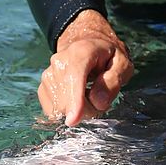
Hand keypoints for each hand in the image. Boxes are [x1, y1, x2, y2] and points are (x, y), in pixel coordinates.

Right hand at [38, 10, 133, 126]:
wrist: (87, 43)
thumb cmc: (107, 55)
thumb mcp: (122, 63)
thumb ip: (113, 81)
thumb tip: (97, 102)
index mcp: (81, 52)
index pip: (73, 79)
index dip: (74, 101)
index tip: (73, 121)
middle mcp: (59, 62)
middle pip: (66, 100)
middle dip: (85, 110)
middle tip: (99, 98)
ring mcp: (48, 75)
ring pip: (59, 108)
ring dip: (77, 110)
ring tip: (88, 95)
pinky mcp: (43, 87)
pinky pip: (52, 110)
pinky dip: (66, 110)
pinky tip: (76, 99)